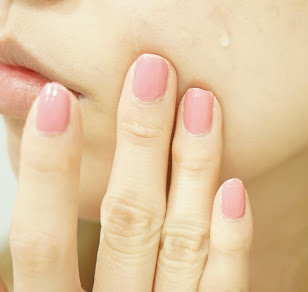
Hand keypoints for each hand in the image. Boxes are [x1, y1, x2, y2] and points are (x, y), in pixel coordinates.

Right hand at [8, 54, 252, 290]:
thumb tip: (40, 198)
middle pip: (126, 223)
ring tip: (202, 102)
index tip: (57, 98)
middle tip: (153, 69)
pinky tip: (235, 189)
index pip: (40, 243)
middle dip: (138, 142)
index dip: (46, 172)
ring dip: (192, 168)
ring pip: (181, 242)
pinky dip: (231, 244)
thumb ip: (45, 273)